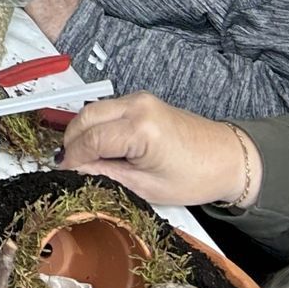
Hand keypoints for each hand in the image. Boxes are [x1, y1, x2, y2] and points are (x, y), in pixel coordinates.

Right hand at [59, 92, 251, 209]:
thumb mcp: (146, 187)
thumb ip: (106, 175)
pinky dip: (95, 125)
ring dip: (81, 131)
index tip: (61, 172)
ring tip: (79, 158)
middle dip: (71, 141)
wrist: (228, 158)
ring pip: (93, 110)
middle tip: (65, 165)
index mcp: (141, 129)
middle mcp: (138, 106)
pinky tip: (96, 146)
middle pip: (85, 117)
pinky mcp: (142, 101)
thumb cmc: (196, 176)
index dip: (72, 158)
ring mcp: (140, 99)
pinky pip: (107, 109)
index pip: (91, 140)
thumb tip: (74, 170)